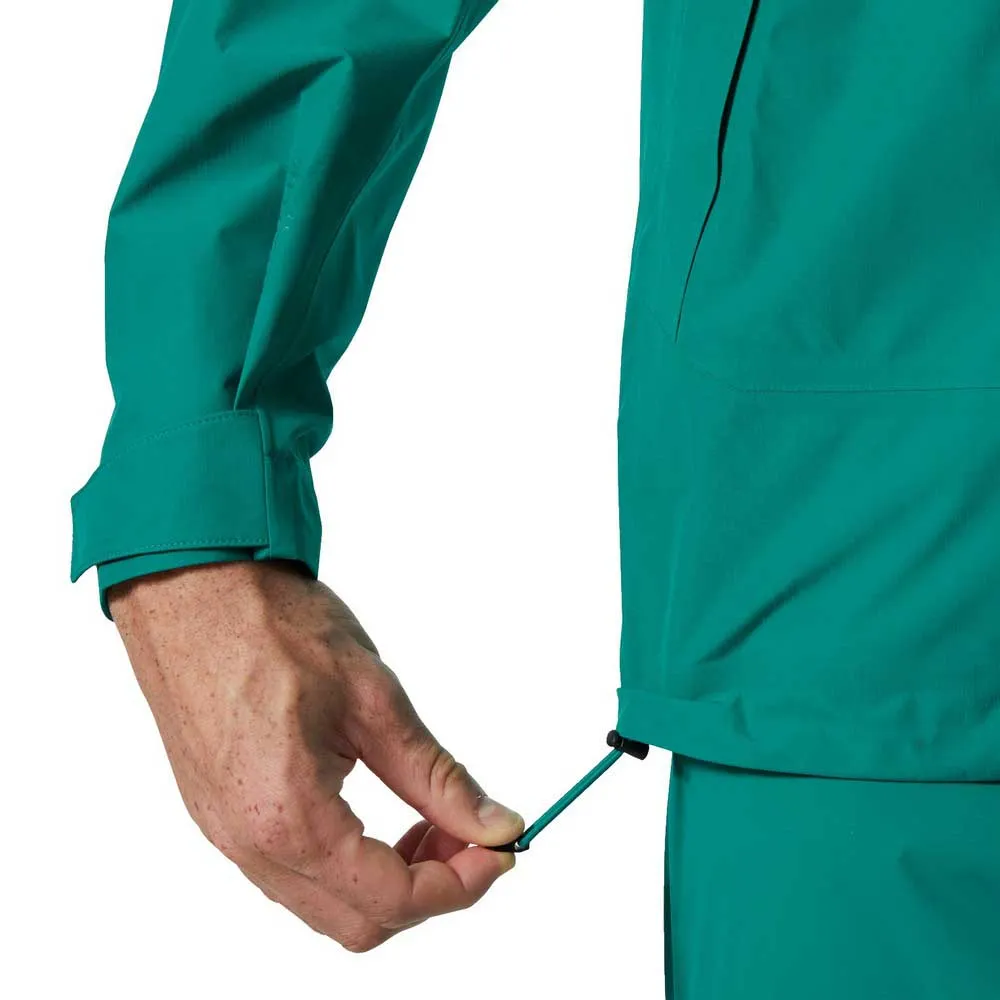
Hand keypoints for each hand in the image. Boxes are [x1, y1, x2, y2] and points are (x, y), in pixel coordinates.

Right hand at [107, 560, 523, 951]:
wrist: (191, 587)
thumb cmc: (270, 625)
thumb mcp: (374, 699)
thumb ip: (436, 776)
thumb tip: (493, 822)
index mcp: (289, 816)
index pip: (393, 898)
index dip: (461, 884)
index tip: (498, 848)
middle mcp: (250, 843)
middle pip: (358, 923)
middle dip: (428, 890)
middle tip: (468, 834)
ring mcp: (226, 833)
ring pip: (323, 904)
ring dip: (387, 879)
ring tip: (426, 820)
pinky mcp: (219, 813)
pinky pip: (291, 873)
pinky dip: (346, 863)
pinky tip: (372, 813)